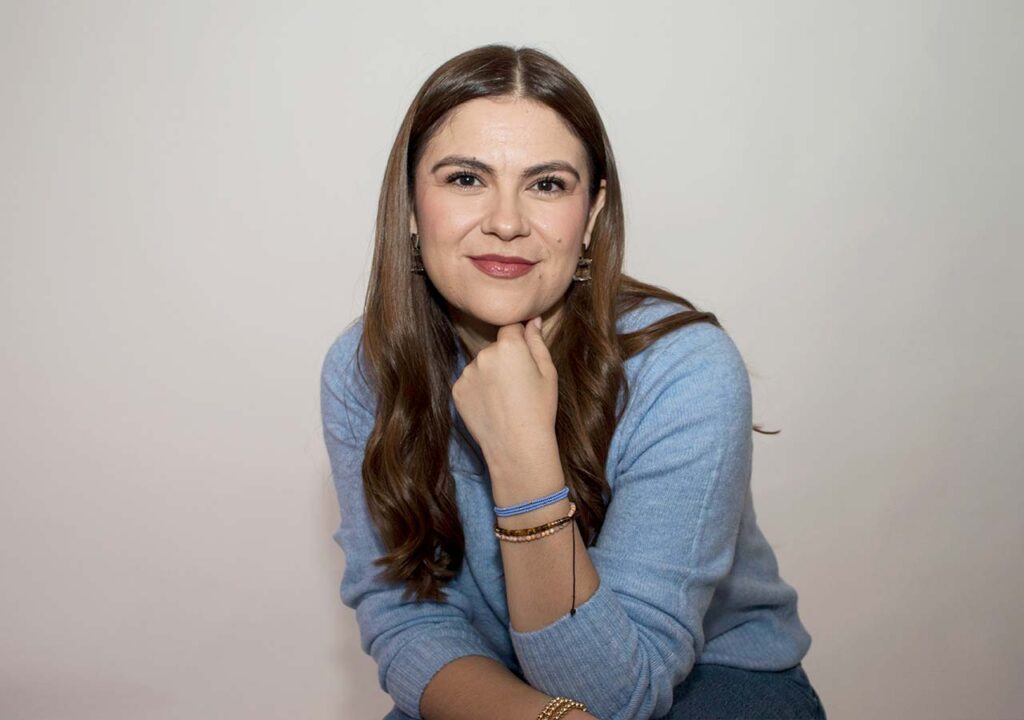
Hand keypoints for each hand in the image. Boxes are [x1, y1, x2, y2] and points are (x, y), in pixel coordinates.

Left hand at [451, 316, 557, 469]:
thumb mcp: (548, 372)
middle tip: (518, 386)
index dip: (520, 343)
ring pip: (481, 366)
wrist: (517, 446)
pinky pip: (469, 383)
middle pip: (495, 348)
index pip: (511, 329)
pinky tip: (492, 407)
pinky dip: (478, 391)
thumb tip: (533, 320)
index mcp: (509, 345)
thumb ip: (537, 342)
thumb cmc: (539, 408)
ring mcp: (467, 373)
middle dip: (504, 360)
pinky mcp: (457, 390)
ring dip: (489, 375)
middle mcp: (483, 354)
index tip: (525, 362)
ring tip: (504, 400)